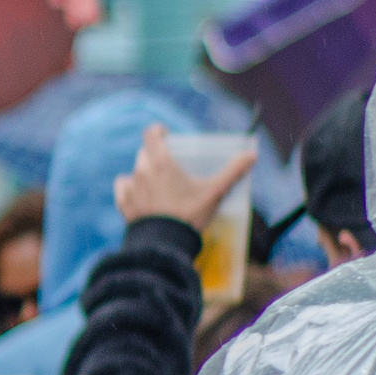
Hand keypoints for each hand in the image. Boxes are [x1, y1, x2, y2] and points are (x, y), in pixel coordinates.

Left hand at [114, 124, 253, 230]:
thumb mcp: (215, 191)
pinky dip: (130, 188)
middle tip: (169, 166)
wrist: (165, 243)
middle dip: (155, 156)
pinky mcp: (123, 203)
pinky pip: (123, 187)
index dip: (157, 131)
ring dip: (144, 174)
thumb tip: (252, 155)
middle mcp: (141, 171)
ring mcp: (130, 188)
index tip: (165, 134)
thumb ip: (233, 171)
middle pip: (144, 154)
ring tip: (158, 185)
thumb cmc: (191, 214)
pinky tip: (140, 194)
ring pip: (134, 172)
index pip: (150, 135)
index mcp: (161, 163)